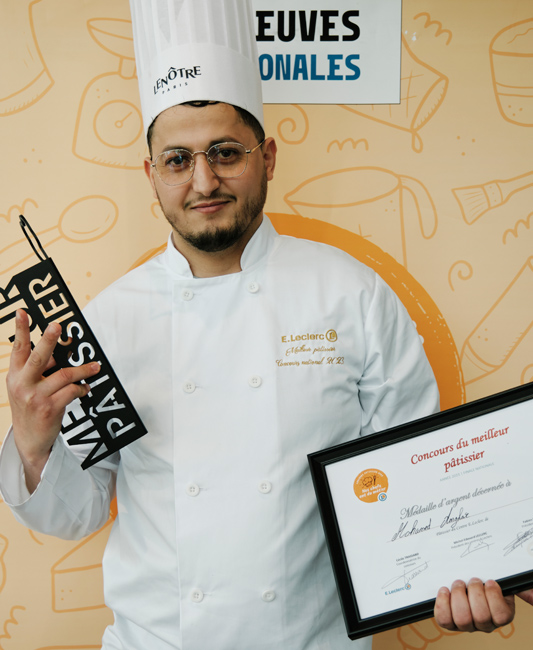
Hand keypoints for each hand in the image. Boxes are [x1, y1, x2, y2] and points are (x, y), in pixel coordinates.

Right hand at [6, 309, 99, 491]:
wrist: (30, 441)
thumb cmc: (31, 407)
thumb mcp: (25, 387)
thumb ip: (38, 369)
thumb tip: (59, 350)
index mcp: (14, 375)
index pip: (18, 348)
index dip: (20, 329)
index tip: (22, 312)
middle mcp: (21, 384)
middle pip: (38, 357)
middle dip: (48, 340)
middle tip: (57, 325)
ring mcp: (34, 397)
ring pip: (64, 375)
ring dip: (83, 370)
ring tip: (94, 367)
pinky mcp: (49, 408)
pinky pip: (72, 391)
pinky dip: (81, 388)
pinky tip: (84, 389)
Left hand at [434, 578, 532, 632]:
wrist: (468, 582)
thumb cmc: (488, 583)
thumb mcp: (506, 584)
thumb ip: (522, 590)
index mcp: (501, 615)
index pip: (501, 616)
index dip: (494, 597)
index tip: (490, 581)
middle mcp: (484, 624)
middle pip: (481, 617)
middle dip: (475, 593)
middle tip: (473, 580)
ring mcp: (466, 624)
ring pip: (462, 619)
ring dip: (459, 596)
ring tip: (459, 583)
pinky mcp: (449, 621)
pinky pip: (444, 620)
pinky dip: (442, 603)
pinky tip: (444, 591)